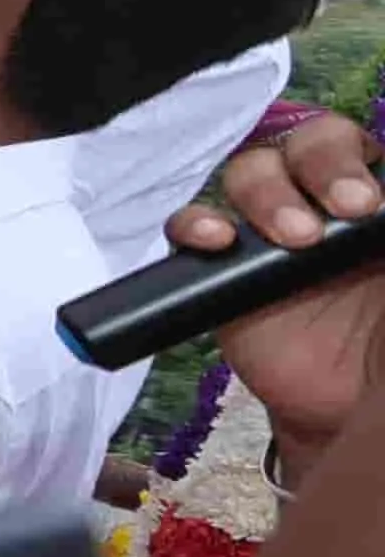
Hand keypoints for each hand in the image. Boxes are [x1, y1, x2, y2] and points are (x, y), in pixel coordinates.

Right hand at [170, 111, 384, 464]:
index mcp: (377, 202)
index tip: (370, 206)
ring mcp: (272, 234)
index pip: (361, 146)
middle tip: (347, 211)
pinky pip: (190, 228)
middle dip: (322, 165)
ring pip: (251, 171)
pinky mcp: (223, 271)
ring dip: (267, 192)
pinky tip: (215, 241)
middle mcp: (328, 203)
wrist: (356, 414)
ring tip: (293, 240)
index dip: (356, 161)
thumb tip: (380, 204)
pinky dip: (195, 224)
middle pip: (308, 142)